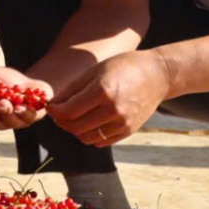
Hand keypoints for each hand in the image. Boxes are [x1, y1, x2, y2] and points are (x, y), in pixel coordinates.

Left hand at [47, 50, 171, 146]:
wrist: (158, 75)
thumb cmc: (124, 67)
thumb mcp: (95, 70)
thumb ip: (72, 89)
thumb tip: (53, 104)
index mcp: (103, 91)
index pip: (68, 111)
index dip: (54, 111)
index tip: (50, 106)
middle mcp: (113, 110)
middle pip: (75, 127)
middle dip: (61, 122)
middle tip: (59, 114)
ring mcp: (123, 123)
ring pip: (86, 138)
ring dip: (74, 131)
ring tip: (73, 119)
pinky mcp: (129, 131)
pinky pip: (101, 141)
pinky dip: (90, 136)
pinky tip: (89, 123)